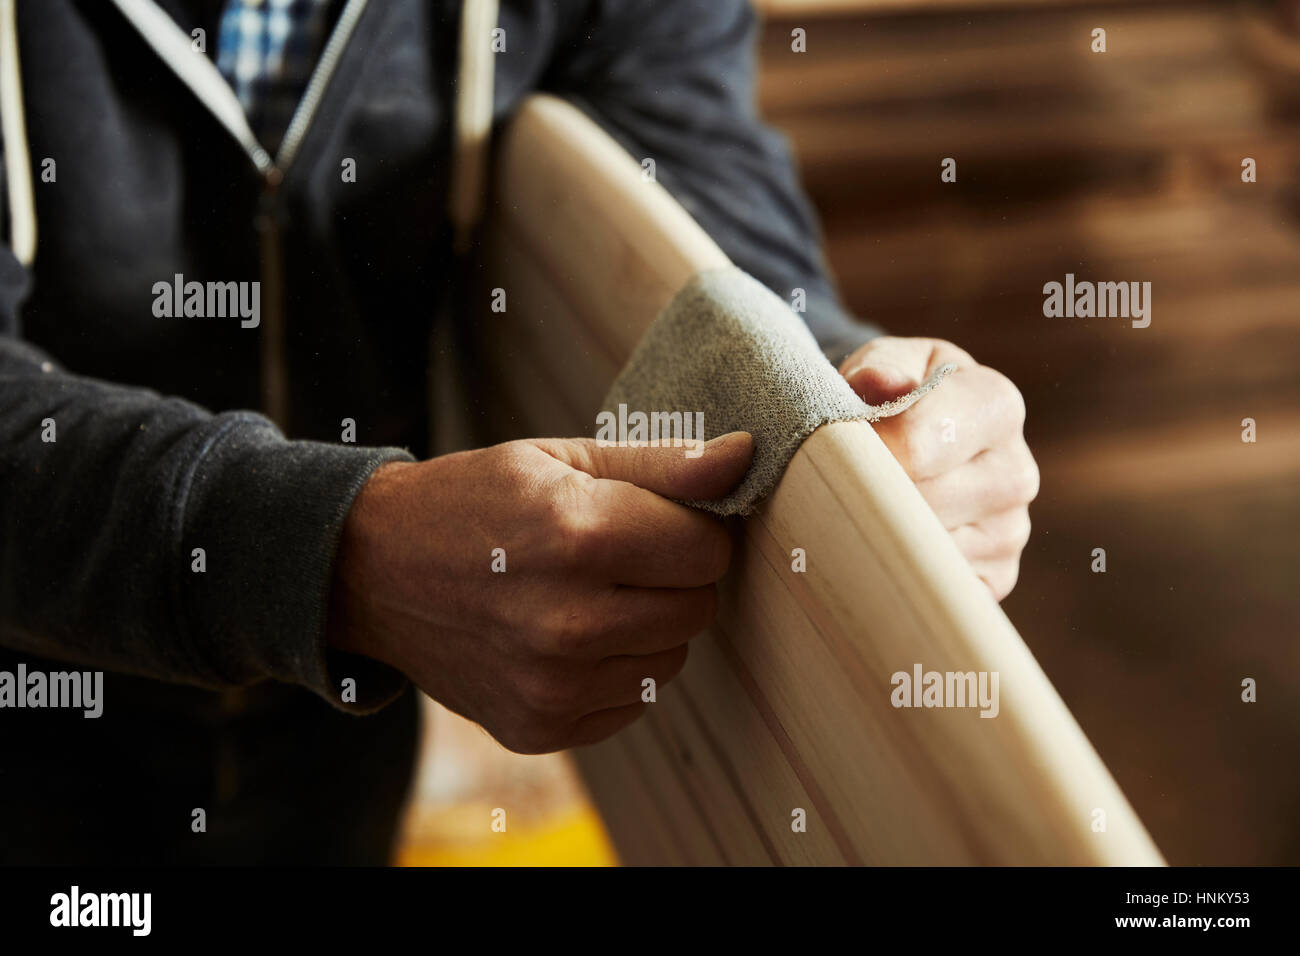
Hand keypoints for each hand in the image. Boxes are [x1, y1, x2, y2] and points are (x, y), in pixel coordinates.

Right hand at [326, 432, 753, 753]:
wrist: (372, 571)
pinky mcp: (539, 726)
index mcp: (578, 537)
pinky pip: (632, 702)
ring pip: (672, 661)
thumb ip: (662, 464)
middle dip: (674, 577)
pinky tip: (567, 636)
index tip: (656, 519)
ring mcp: (551, 685)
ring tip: (588, 595)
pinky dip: (616, 670)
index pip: (708, 549)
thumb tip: (746, 456)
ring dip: (649, 627)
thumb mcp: (560, 460)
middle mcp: (567, 622)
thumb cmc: (474, 502)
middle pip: (698, 608)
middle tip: (619, 555)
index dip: (691, 528)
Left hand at [839, 336, 1038, 600]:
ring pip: (919, 551)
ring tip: (852, 513)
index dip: (860, 451)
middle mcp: (1015, 473)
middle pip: (915, 504)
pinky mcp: (993, 580)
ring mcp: (1009, 533)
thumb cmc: (895, 395)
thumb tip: (879, 383)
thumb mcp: (886, 363)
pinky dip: (895, 575)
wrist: (916, 440)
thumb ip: (880, 367)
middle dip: (864, 497)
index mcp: (995, 406)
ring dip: (875, 538)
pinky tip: (880, 548)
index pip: (915, 444)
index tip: (833, 448)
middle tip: (831, 487)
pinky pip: (931, 589)